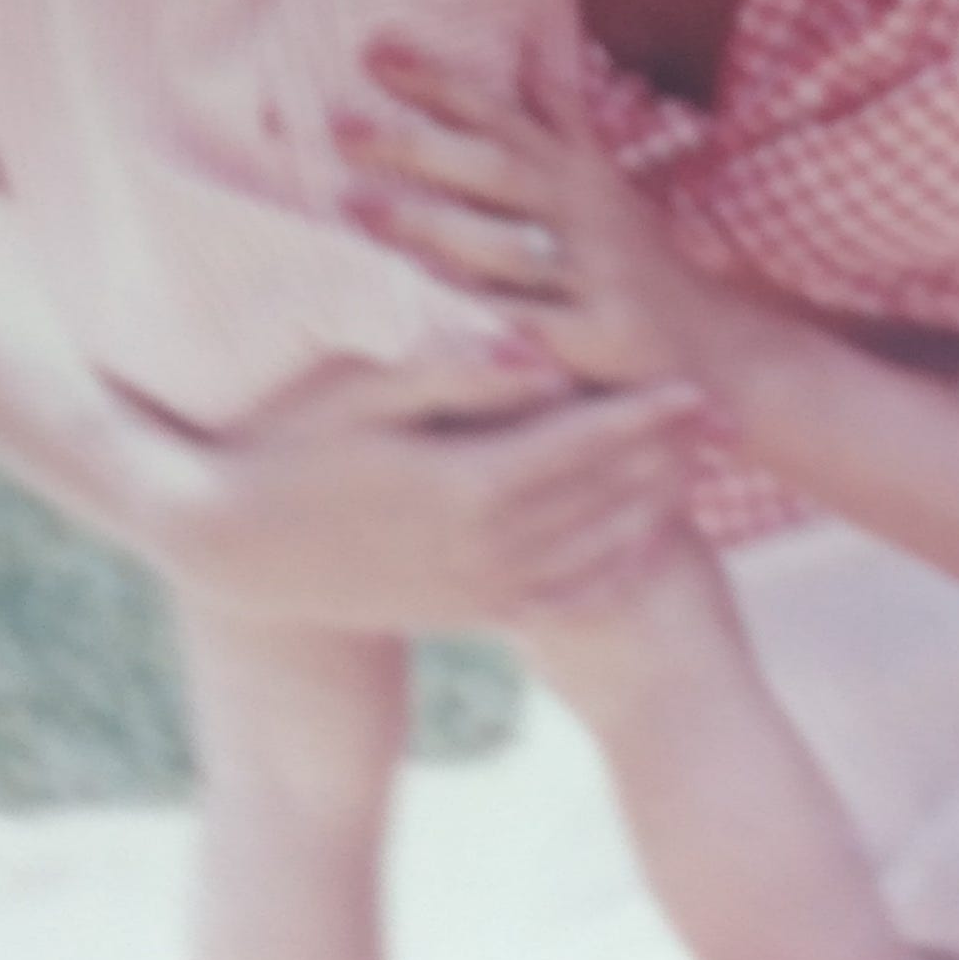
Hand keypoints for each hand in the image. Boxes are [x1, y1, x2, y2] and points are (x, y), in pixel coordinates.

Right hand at [150, 338, 702, 632]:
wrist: (231, 549)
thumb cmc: (283, 445)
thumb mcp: (359, 391)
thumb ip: (455, 370)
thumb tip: (540, 348)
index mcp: (468, 482)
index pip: (583, 440)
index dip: (648, 410)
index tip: (699, 386)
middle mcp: (485, 546)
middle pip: (605, 494)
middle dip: (670, 454)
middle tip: (727, 423)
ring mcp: (476, 587)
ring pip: (593, 548)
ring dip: (650, 508)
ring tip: (696, 472)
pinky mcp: (461, 611)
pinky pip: (556, 597)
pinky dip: (606, 572)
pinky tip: (638, 550)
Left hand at [339, 36, 718, 395]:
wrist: (716, 350)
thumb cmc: (634, 263)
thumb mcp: (603, 181)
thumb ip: (559, 117)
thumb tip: (526, 42)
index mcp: (575, 175)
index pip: (500, 115)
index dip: (439, 82)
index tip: (373, 49)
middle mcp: (584, 216)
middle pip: (497, 169)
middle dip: (419, 145)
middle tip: (339, 125)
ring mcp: (595, 276)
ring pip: (506, 243)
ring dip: (430, 223)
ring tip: (355, 206)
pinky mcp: (600, 337)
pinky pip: (532, 320)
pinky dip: (483, 307)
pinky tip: (425, 295)